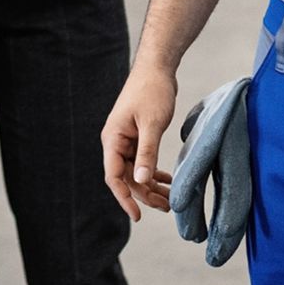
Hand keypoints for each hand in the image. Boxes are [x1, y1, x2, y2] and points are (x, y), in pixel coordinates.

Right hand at [102, 61, 178, 221]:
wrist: (156, 68)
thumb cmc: (152, 91)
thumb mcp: (151, 124)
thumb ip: (146, 153)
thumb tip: (140, 181)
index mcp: (113, 139)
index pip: (113, 176)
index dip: (124, 198)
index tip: (138, 216)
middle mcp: (116, 141)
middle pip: (126, 177)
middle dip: (144, 195)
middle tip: (167, 207)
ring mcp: (126, 139)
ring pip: (136, 171)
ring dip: (151, 185)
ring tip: (170, 199)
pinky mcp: (137, 136)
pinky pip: (142, 161)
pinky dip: (154, 172)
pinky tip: (167, 180)